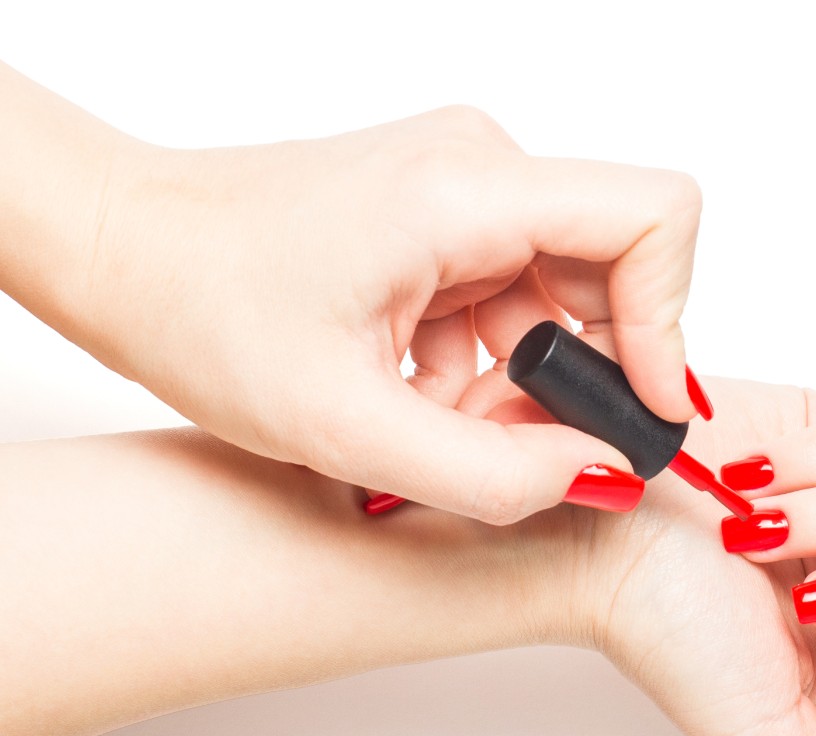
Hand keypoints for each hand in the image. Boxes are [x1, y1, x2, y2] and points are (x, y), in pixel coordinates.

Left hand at [75, 105, 701, 521]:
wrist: (127, 245)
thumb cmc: (200, 306)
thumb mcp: (346, 427)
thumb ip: (490, 472)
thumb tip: (601, 472)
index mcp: (462, 189)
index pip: (653, 217)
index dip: (669, 322)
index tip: (632, 407)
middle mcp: (479, 163)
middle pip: (616, 265)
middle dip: (578, 371)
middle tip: (507, 437)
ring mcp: (465, 181)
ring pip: (565, 290)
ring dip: (523, 373)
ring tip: (431, 416)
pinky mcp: (448, 209)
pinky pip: (518, 289)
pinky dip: (488, 356)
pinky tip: (416, 389)